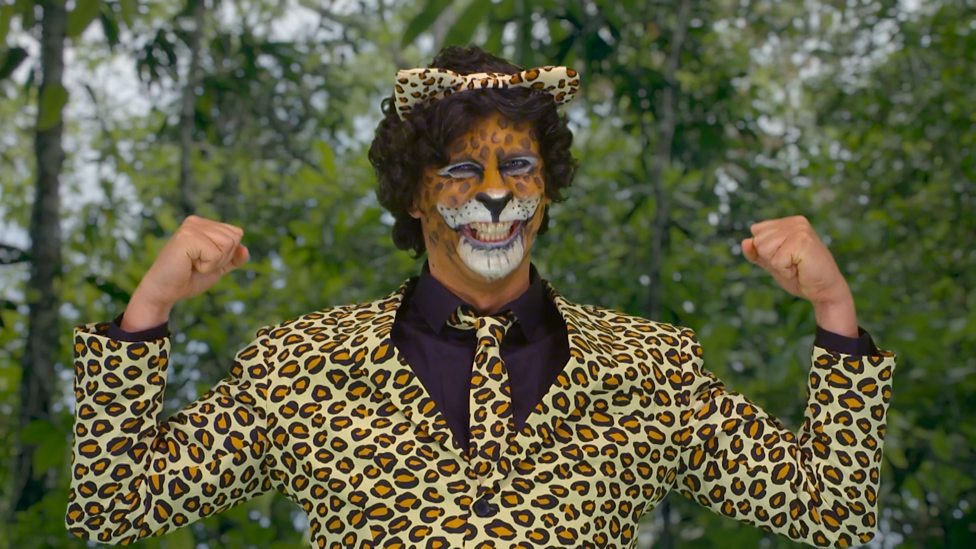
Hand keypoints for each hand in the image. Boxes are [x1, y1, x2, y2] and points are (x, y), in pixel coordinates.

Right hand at [121, 215, 248, 329]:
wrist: (164, 292)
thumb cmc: (188, 279)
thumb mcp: (218, 267)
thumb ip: (234, 258)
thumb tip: (245, 250)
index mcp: (203, 224)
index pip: (236, 233)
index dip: (228, 254)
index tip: (205, 260)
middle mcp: (196, 222)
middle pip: (234, 237)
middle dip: (222, 258)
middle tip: (198, 264)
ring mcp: (190, 227)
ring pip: (227, 244)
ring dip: (214, 262)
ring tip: (194, 264)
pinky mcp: (186, 237)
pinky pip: (216, 254)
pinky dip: (207, 266)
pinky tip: (189, 265)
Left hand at [741, 215, 856, 336]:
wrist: (823, 290)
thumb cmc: (799, 276)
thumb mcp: (771, 263)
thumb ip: (755, 252)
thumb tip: (745, 241)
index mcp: (788, 223)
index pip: (756, 231)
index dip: (765, 251)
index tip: (785, 257)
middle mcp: (795, 222)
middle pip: (759, 240)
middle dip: (771, 258)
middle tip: (792, 264)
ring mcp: (800, 230)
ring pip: (765, 249)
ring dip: (778, 265)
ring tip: (796, 265)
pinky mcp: (803, 242)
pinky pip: (776, 260)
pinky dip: (785, 271)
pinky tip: (800, 269)